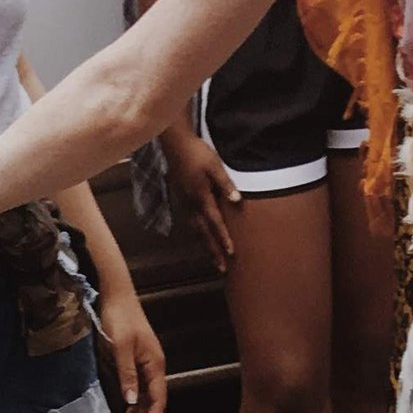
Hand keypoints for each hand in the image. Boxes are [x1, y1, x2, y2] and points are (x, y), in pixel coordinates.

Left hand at [97, 277, 167, 412]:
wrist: (115, 295)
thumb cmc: (119, 318)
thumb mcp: (120, 348)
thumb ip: (127, 375)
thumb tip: (132, 402)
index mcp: (155, 365)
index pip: (158, 401)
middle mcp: (154, 367)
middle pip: (154, 404)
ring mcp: (146, 365)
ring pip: (147, 398)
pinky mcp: (136, 361)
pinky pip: (139, 390)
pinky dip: (135, 406)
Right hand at [162, 125, 237, 270]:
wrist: (175, 144)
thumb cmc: (197, 152)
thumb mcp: (215, 166)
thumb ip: (225, 185)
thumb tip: (237, 201)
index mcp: (201, 197)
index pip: (215, 222)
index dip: (224, 238)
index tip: (232, 253)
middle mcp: (192, 205)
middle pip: (204, 234)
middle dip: (213, 251)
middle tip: (221, 268)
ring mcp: (185, 203)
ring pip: (196, 231)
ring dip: (205, 247)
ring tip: (213, 259)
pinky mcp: (182, 200)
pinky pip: (191, 223)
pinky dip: (198, 235)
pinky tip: (202, 239)